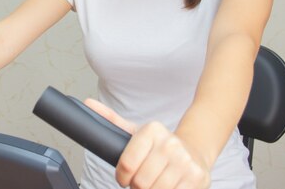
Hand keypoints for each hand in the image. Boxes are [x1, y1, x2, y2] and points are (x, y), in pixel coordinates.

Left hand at [84, 99, 210, 188]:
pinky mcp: (197, 178)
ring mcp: (185, 162)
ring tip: (153, 183)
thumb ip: (110, 120)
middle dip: (137, 186)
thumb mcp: (135, 132)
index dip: (121, 176)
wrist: (194, 150)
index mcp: (152, 130)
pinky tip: (167, 186)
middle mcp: (170, 143)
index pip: (125, 164)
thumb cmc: (159, 145)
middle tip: (141, 181)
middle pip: (140, 182)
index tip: (123, 177)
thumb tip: (87, 103)